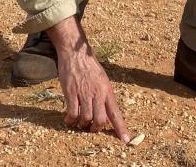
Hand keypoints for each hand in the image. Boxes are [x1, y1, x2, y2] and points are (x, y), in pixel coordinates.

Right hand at [46, 17, 129, 142]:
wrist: (76, 54)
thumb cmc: (90, 67)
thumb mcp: (103, 80)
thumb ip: (104, 95)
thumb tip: (106, 111)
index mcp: (108, 91)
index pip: (116, 114)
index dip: (121, 128)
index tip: (126, 141)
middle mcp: (98, 94)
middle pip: (101, 120)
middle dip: (96, 128)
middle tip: (91, 128)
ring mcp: (84, 94)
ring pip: (86, 118)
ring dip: (83, 125)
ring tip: (80, 123)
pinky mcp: (71, 93)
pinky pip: (72, 113)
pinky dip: (71, 120)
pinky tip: (69, 120)